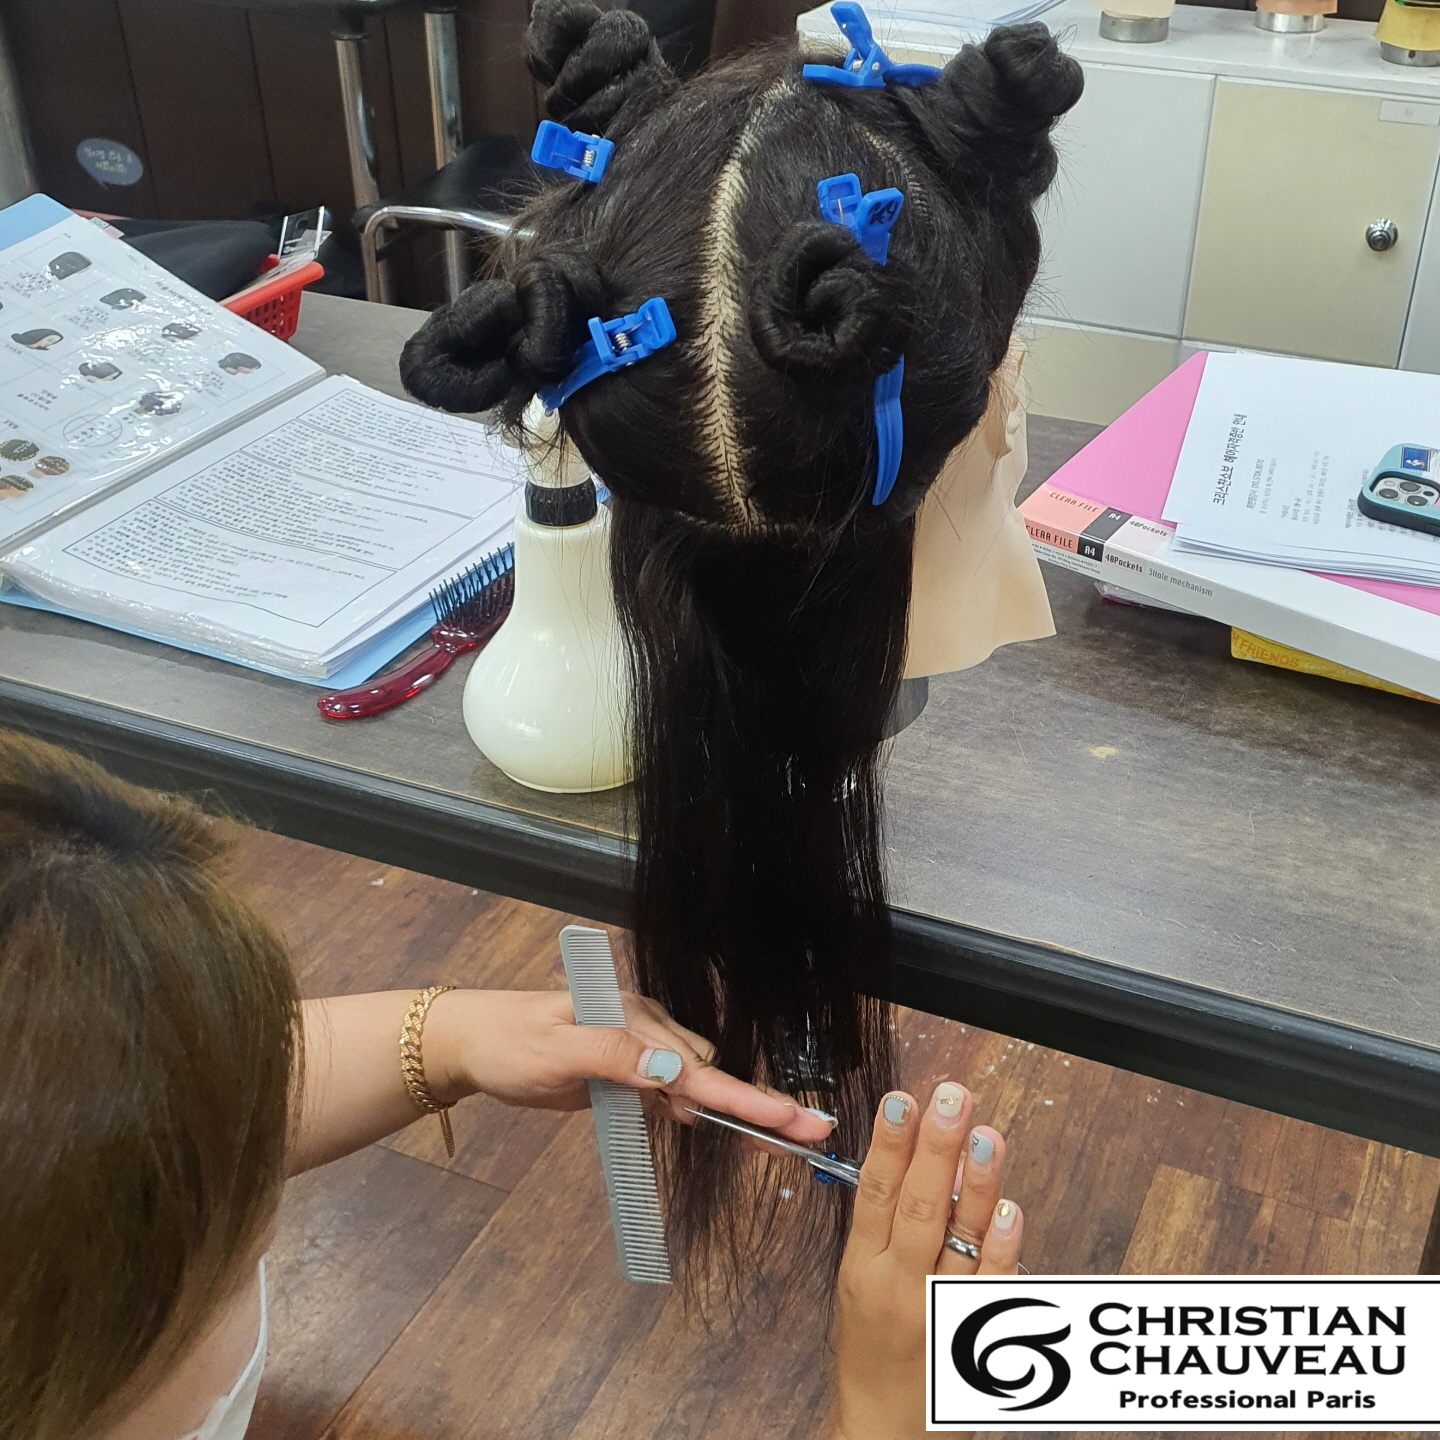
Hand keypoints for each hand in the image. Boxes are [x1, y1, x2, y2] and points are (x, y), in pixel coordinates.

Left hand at [428, 988, 834, 1145]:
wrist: (472, 1041)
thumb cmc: (510, 1042)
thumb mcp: (557, 1049)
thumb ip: (616, 1057)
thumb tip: (674, 1069)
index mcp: (635, 1020)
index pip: (699, 1068)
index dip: (746, 1097)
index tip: (790, 1118)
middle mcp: (646, 1031)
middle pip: (712, 1076)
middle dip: (760, 1106)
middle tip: (812, 1133)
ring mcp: (638, 1052)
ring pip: (697, 1086)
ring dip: (737, 1112)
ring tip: (785, 1138)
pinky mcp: (626, 1074)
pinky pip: (672, 1096)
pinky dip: (701, 1114)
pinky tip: (723, 1131)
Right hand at [830, 1082, 1022, 1439]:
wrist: (885, 1436)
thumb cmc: (870, 1356)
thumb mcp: (857, 1284)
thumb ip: (882, 1226)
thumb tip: (911, 1158)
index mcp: (862, 1269)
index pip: (875, 1192)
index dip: (890, 1143)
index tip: (902, 1100)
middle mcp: (899, 1287)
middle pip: (918, 1206)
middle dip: (936, 1146)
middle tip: (952, 1098)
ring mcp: (939, 1314)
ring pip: (959, 1238)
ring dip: (976, 1183)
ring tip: (987, 1134)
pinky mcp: (975, 1339)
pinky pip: (994, 1286)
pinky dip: (1004, 1246)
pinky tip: (1012, 1208)